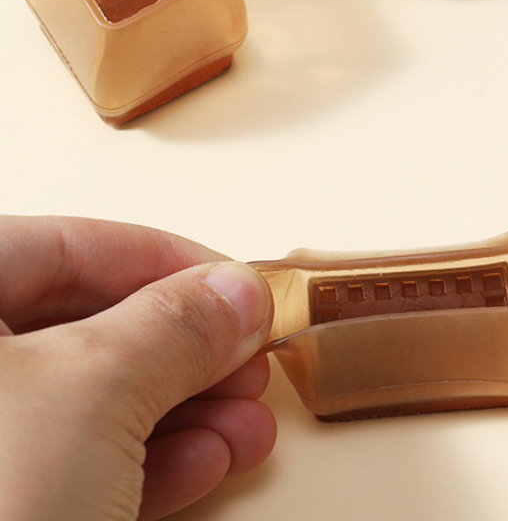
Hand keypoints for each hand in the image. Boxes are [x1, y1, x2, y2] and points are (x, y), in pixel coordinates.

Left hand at [0, 215, 276, 520]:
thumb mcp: (92, 391)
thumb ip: (175, 324)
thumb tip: (236, 292)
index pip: (66, 246)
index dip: (166, 259)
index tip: (237, 282)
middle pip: (88, 327)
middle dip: (186, 346)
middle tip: (248, 353)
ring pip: (93, 402)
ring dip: (186, 407)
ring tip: (248, 417)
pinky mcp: (4, 510)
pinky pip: (82, 466)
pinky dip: (154, 462)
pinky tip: (210, 460)